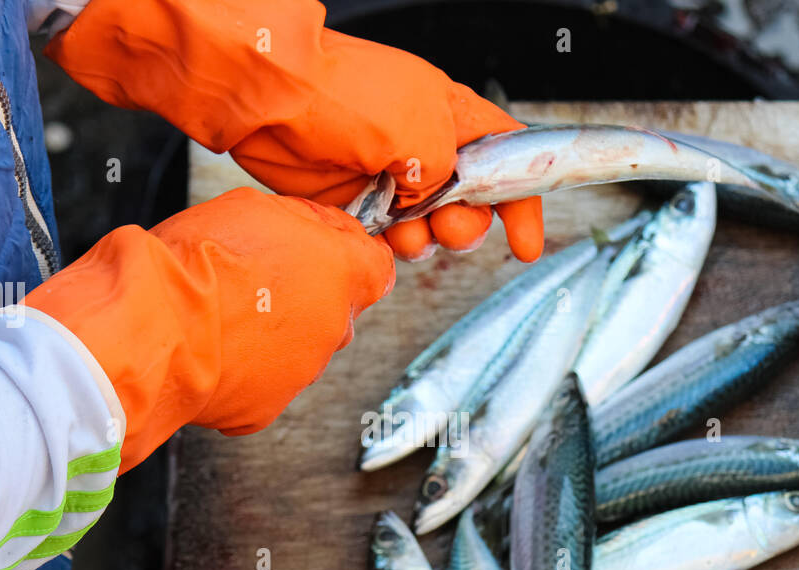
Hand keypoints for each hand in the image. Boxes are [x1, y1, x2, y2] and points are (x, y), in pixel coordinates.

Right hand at [25, 188, 392, 469]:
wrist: (150, 326)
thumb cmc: (194, 263)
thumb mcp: (257, 207)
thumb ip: (306, 221)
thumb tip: (322, 227)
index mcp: (341, 273)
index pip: (378, 267)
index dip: (350, 258)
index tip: (326, 254)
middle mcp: (333, 328)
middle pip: (337, 312)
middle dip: (307, 298)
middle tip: (257, 283)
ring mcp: (302, 373)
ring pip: (300, 349)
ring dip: (273, 335)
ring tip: (225, 317)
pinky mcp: (266, 408)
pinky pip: (263, 383)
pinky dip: (244, 370)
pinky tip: (213, 349)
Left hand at [44, 0, 544, 261]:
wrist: (271, 101)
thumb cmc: (343, 94)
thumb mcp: (421, 126)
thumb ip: (447, 170)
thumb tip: (434, 198)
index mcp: (449, 116)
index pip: (507, 157)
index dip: (523, 200)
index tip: (527, 242)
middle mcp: (423, 146)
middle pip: (469, 205)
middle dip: (464, 226)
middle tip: (445, 226)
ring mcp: (386, 175)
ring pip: (426, 228)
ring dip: (424, 240)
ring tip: (405, 230)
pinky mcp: (352, 200)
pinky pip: (384, 238)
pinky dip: (387, 246)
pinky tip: (379, 235)